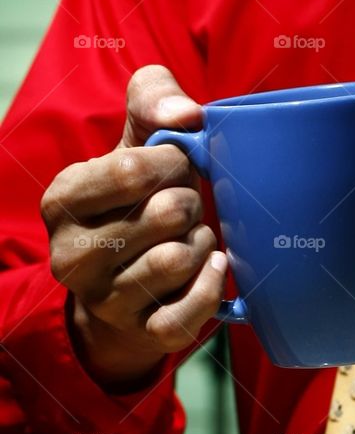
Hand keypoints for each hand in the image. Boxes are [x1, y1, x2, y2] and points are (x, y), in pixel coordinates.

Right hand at [41, 64, 226, 388]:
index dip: (173, 161)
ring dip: (201, 240)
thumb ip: (154, 100)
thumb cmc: (138, 195)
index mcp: (62, 200)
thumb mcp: (135, 138)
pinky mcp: (142, 332)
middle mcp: (72, 255)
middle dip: (190, 201)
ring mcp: (105, 300)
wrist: (130, 276)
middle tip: (185, 205)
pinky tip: (214, 265)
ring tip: (193, 235)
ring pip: (177, 260)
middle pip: (165, 213)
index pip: (131, 169)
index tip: (176, 165)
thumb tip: (188, 117)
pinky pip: (187, 315)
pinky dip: (211, 285)